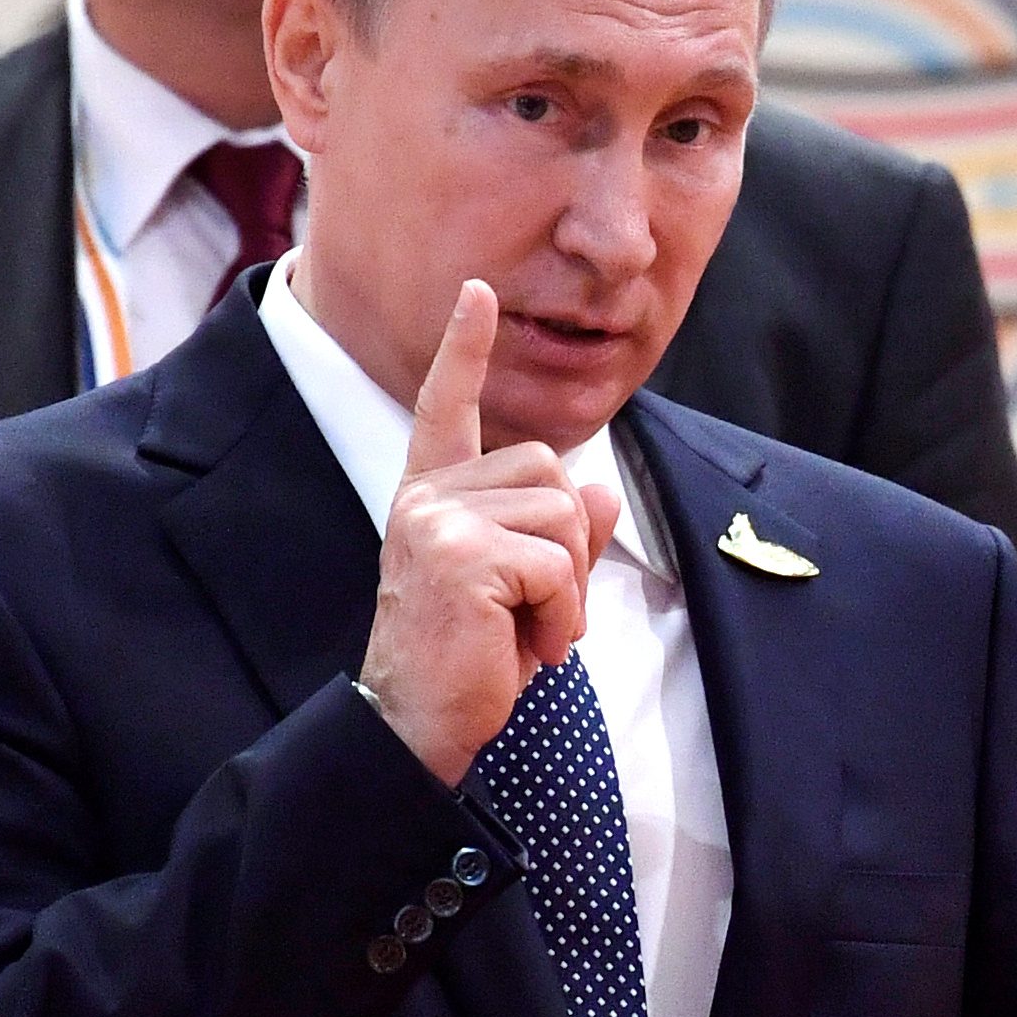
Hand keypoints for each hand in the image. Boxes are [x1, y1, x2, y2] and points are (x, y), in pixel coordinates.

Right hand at [357, 281, 620, 782]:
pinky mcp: (460, 555)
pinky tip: (535, 647)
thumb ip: (562, 535)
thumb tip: (600, 485)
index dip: (465, 349)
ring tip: (532, 631)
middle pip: (551, 472)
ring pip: (563, 514)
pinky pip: (558, 563)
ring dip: (571, 586)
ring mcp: (438, 520)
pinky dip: (566, 613)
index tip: (476, 292)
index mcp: (431, 495)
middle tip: (536, 609)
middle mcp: (427, 496)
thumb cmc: (469, 660)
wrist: (417, 724)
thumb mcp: (526, 589)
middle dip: (570, 545)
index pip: (448, 407)